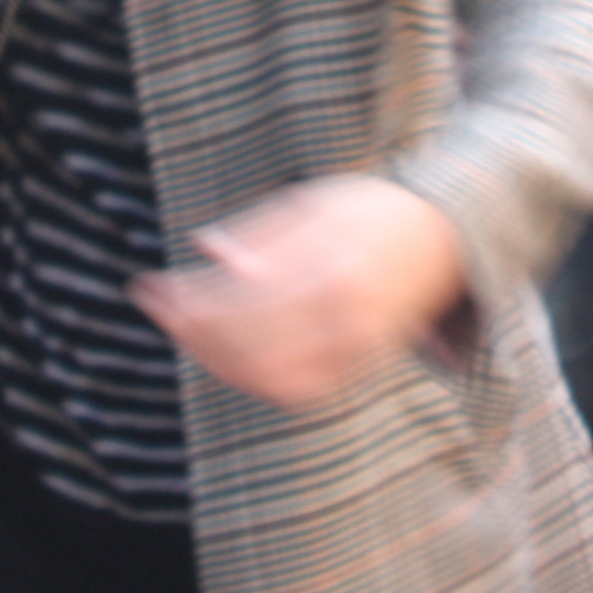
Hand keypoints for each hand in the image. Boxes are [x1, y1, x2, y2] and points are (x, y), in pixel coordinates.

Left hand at [135, 175, 469, 408]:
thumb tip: (206, 250)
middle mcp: (344, 311)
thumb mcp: (312, 203)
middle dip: (192, 331)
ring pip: (270, 374)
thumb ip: (260, 233)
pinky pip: (299, 389)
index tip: (148, 288)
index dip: (187, 299)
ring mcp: (354, 344)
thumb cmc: (369, 211)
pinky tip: (224, 359)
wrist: (444, 237)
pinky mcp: (358, 365)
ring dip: (215, 360)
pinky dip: (254, 381)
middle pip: (249, 341)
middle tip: (158, 309)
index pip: (240, 295)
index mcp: (328, 261)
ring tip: (185, 332)